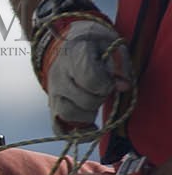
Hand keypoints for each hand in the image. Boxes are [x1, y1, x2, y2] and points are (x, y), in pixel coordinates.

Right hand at [33, 8, 131, 133]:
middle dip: (100, 98)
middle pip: (84, 100)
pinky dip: (74, 132)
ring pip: (69, 114)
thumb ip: (121, 66)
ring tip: (95, 104)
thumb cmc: (96, 44)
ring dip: (89, 114)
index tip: (112, 81)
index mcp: (74, 54)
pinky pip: (58, 127)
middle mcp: (58, 73)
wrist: (70, 42)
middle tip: (104, 89)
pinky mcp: (51, 104)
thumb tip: (124, 87)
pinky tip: (89, 128)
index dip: (107, 84)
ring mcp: (52, 91)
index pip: (90, 79)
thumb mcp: (112, 46)